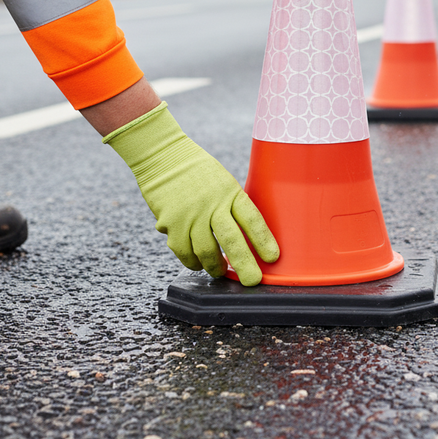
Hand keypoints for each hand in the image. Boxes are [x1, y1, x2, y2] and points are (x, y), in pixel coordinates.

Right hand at [103, 102, 278, 283]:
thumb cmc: (199, 171)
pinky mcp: (170, 223)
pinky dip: (191, 262)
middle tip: (252, 281)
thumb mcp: (224, 182)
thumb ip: (233, 205)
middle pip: (232, 241)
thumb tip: (246, 235)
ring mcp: (190, 215)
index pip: (252, 219)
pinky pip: (183, 251)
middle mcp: (212, 205)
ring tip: (220, 271)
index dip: (263, 240)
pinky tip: (197, 263)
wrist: (164, 157)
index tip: (273, 258)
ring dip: (214, 266)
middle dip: (244, 264)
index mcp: (231, 192)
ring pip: (206, 252)